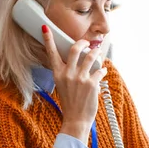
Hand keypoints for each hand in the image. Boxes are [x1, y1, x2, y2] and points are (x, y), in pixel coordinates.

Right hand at [41, 25, 107, 142]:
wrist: (76, 119)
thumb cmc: (70, 103)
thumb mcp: (62, 85)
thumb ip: (67, 72)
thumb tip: (78, 59)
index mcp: (58, 74)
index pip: (51, 53)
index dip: (48, 39)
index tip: (45, 27)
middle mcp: (68, 74)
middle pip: (74, 49)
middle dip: (83, 42)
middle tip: (87, 42)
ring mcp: (80, 79)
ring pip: (90, 57)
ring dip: (96, 53)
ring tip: (98, 53)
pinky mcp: (91, 84)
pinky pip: (100, 70)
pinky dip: (103, 69)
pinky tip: (103, 71)